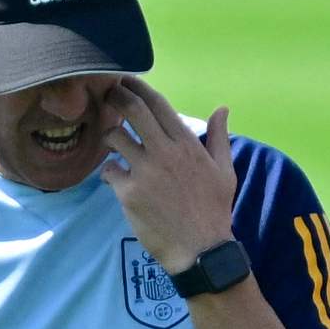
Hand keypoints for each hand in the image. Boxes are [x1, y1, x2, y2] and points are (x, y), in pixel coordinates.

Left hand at [97, 85, 236, 271]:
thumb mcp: (225, 170)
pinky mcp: (129, 192)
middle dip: (115, 98)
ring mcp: (146, 171)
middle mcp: (167, 152)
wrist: (200, 247)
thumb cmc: (214, 208)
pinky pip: (108, 171)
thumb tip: (222, 108)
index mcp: (189, 144)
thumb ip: (219, 137)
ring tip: (112, 142)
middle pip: (133, 112)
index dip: (138, 88)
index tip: (124, 81)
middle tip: (104, 94)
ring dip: (109, 136)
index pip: (159, 105)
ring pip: (115, 138)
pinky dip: (108, 171)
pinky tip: (115, 177)